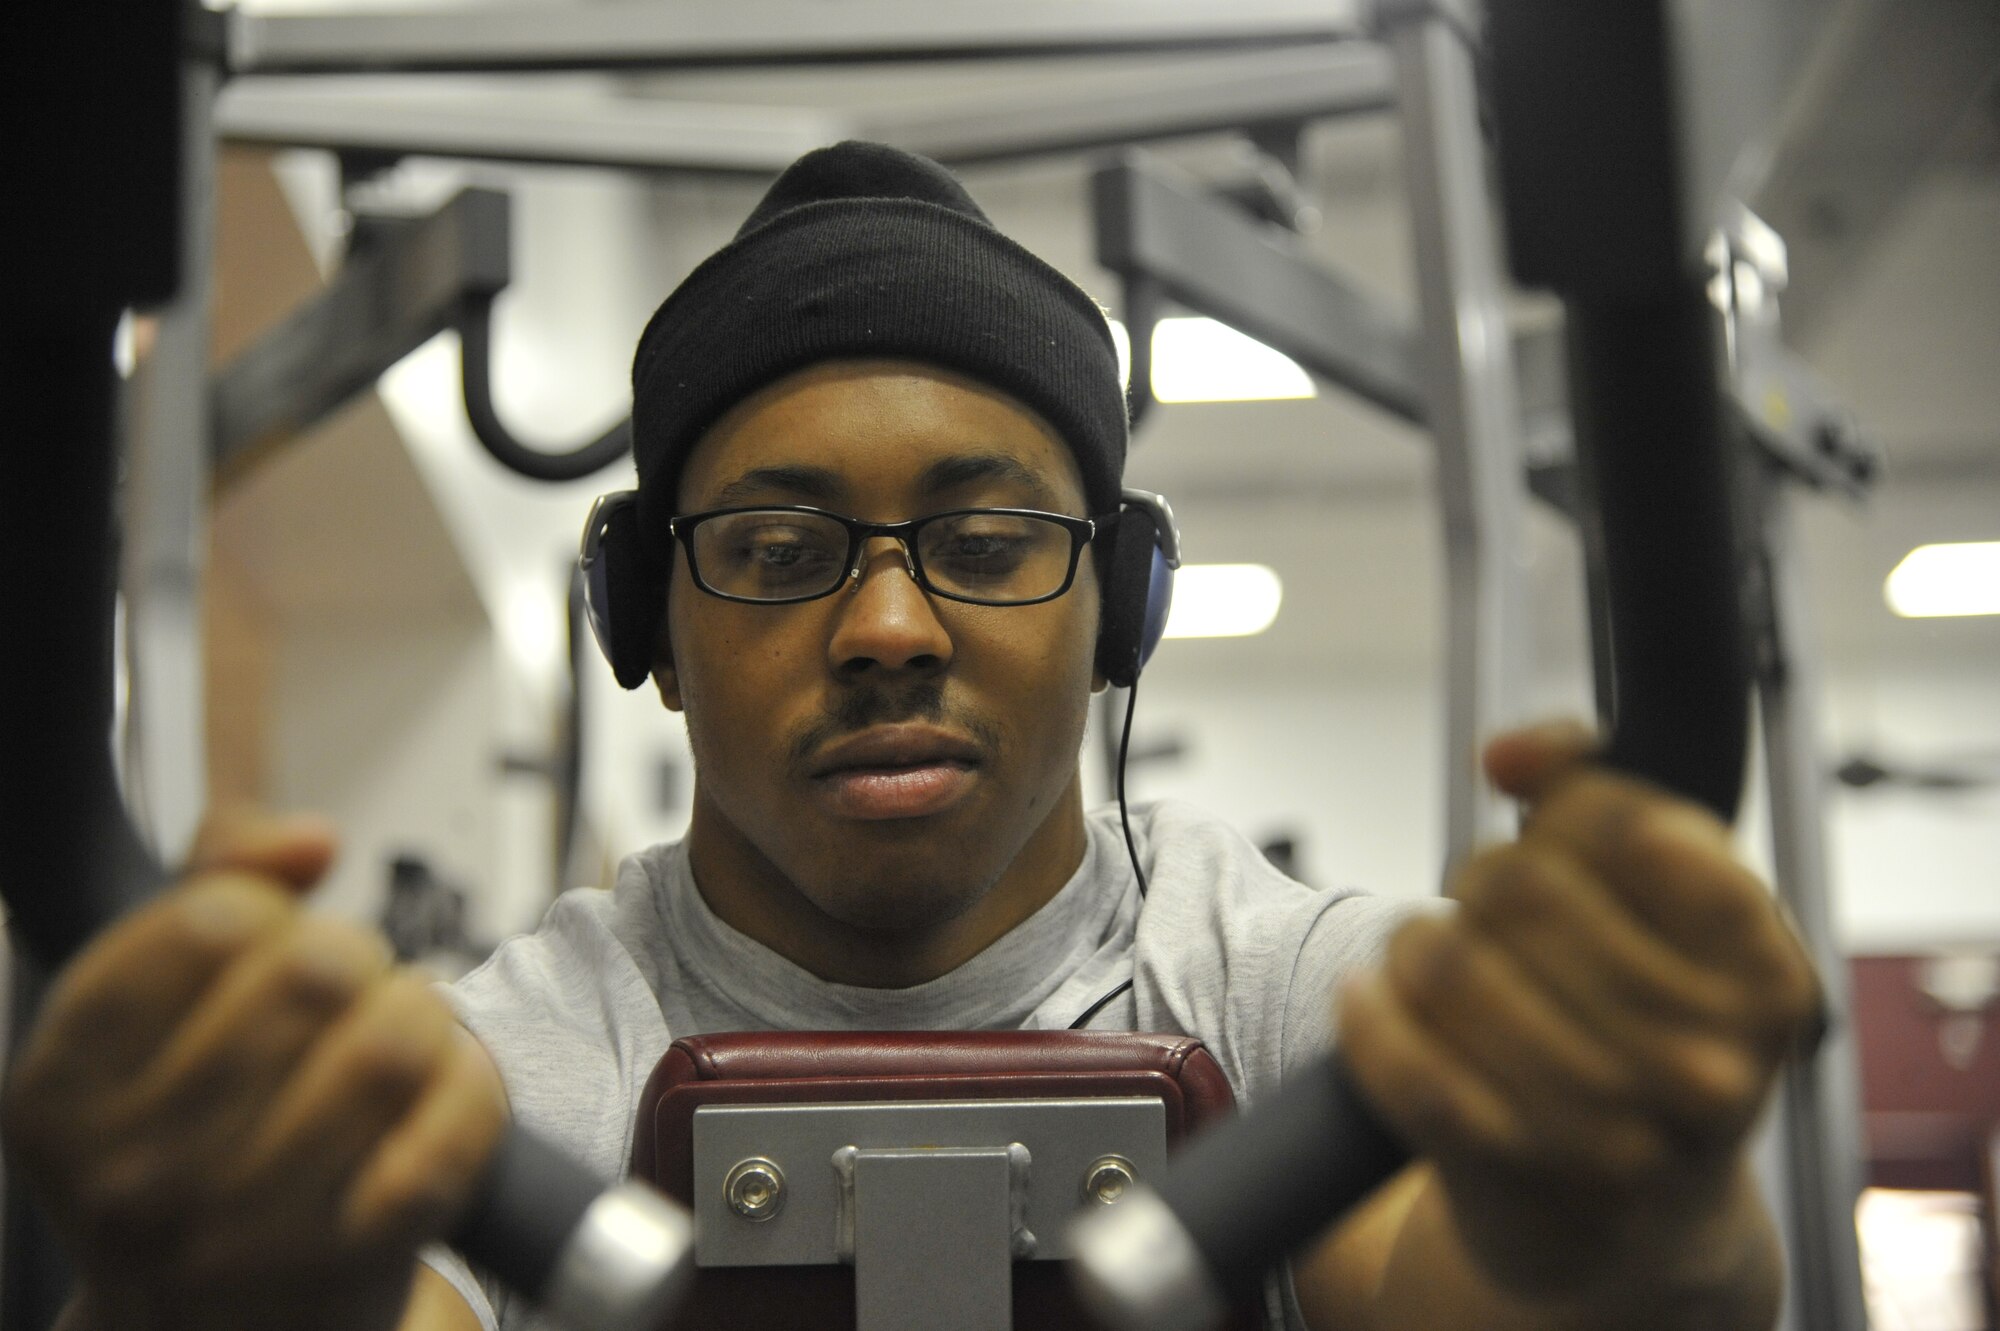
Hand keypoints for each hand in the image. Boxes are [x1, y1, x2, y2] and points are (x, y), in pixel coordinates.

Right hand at [3, 809, 505, 1330]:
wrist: (219, 1325)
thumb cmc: (198, 1132)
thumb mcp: (158, 1000)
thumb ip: (216, 874)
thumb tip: (310, 841)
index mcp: (60, 1090)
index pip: (206, 923)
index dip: (266, 909)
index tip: (269, 943)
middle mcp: (131, 1175)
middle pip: (318, 970)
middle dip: (357, 958)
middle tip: (348, 997)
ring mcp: (240, 1233)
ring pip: (395, 1040)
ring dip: (422, 1015)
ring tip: (398, 1039)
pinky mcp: (351, 1264)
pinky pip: (457, 1123)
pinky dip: (473, 1086)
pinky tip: (444, 1092)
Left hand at [1336, 723, 1820, 1307]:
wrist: (1629, 1228)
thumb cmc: (1644, 1036)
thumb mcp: (1672, 917)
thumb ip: (1601, 795)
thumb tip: (1509, 752)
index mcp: (1765, 981)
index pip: (1635, 826)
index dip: (1567, 806)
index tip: (1550, 827)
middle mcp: (1705, 1063)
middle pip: (1521, 885)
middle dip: (1482, 877)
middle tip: (1486, 908)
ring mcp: (1611, 1129)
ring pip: (1448, 959)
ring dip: (1414, 942)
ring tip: (1430, 958)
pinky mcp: (1511, 1172)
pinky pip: (1401, 1054)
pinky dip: (1366, 1012)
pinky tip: (1372, 998)